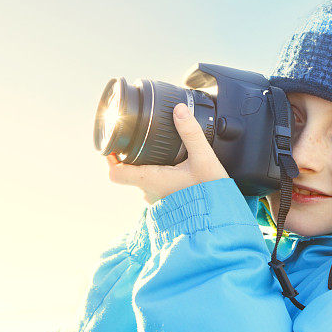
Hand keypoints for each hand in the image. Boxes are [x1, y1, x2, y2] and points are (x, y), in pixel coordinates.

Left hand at [106, 103, 228, 204]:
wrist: (221, 221)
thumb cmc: (210, 193)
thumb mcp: (204, 159)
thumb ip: (191, 133)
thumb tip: (179, 110)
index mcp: (150, 180)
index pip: (115, 173)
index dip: (110, 158)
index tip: (113, 144)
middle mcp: (149, 193)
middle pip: (129, 173)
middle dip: (133, 158)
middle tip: (142, 141)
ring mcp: (157, 201)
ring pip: (144, 181)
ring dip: (148, 169)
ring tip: (164, 155)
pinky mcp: (168, 205)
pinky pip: (156, 189)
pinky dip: (160, 178)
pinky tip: (176, 172)